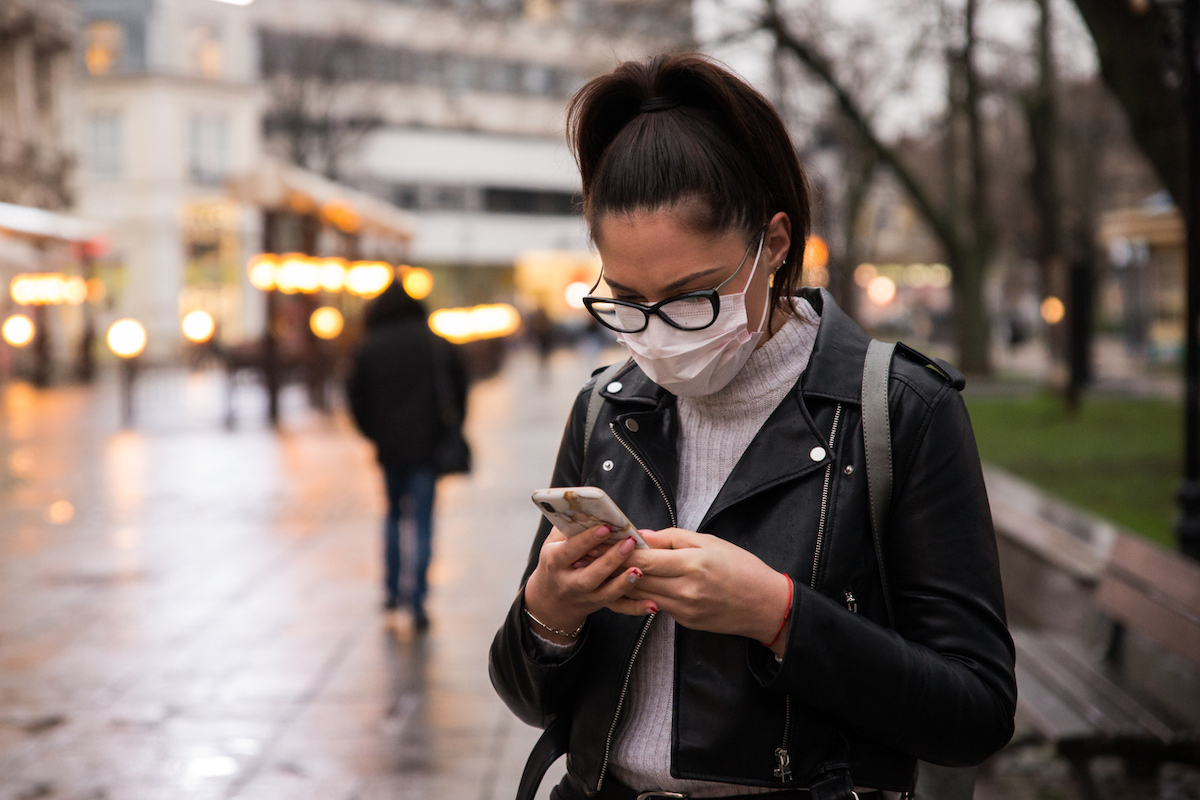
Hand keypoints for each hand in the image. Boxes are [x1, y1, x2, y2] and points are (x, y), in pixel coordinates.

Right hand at [523, 525, 647, 644]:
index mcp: (555, 562)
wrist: (551, 600)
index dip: (588, 539)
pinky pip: (619, 608)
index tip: (607, 527)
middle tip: (629, 543)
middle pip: (589, 576)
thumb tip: (589, 508)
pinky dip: (636, 608)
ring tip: (640, 570)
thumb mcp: (554, 543)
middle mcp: (569, 583)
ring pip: (605, 594)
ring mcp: (584, 597)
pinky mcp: (599, 606)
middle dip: (610, 560)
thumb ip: (569, 527)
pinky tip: (652, 604)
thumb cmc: (556, 561)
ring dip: (623, 584)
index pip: (571, 550)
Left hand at [613, 528, 791, 654]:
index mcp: (693, 564)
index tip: (603, 542)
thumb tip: (642, 535)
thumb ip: (672, 538)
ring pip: (642, 594)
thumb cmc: (742, 568)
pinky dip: (645, 593)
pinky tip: (635, 583)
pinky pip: (657, 604)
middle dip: (614, 566)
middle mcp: (685, 590)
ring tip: (606, 568)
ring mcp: (684, 610)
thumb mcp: (710, 542)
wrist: (765, 606)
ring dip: (624, 582)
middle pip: (637, 579)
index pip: (644, 559)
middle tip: (593, 554)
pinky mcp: (685, 622)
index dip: (620, 551)